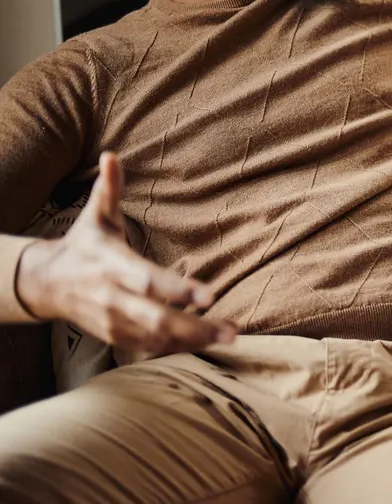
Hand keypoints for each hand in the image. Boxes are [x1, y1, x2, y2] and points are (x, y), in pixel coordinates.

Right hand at [15, 152, 235, 353]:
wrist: (47, 283)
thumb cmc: (83, 245)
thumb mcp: (95, 216)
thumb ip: (109, 189)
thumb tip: (111, 155)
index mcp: (111, 264)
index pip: (148, 280)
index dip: (177, 290)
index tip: (208, 295)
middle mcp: (112, 297)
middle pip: (156, 318)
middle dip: (196, 327)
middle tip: (232, 330)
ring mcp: (113, 322)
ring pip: (156, 338)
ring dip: (193, 341)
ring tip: (229, 337)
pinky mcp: (115, 337)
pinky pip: (149, 347)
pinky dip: (178, 348)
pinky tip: (206, 342)